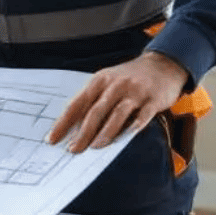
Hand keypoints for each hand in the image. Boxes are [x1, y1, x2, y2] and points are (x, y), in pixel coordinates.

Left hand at [46, 51, 188, 152]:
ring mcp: (135, 92)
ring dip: (105, 132)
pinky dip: (134, 127)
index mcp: (99, 81)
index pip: (76, 104)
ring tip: (95, 147)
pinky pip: (142, 116)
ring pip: (117, 114)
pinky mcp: (153, 100)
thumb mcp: (108, 82)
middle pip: (95, 111)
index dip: (63, 122)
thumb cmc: (130, 78)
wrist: (163, 64)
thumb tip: (75, 128)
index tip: (52, 139)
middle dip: (83, 132)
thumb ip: (93, 101)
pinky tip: (126, 138)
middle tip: (73, 149)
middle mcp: (115, 85)